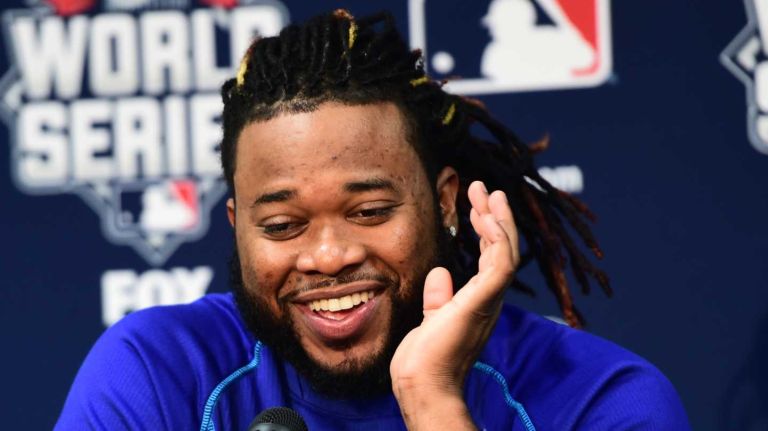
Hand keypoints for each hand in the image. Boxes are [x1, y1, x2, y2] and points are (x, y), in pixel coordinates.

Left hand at [390, 181, 519, 429]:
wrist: (423, 384)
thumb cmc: (425, 360)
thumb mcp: (431, 319)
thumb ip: (438, 296)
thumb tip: (440, 273)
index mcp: (478, 301)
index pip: (490, 258)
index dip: (486, 230)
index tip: (476, 206)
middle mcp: (490, 298)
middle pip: (503, 249)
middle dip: (496, 217)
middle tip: (485, 190)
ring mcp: (489, 300)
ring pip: (506, 251)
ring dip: (498, 220)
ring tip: (487, 194)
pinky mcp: (483, 301)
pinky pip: (500, 263)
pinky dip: (496, 237)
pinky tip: (485, 216)